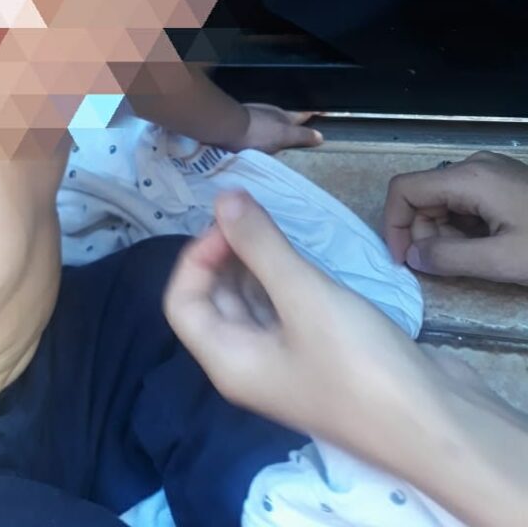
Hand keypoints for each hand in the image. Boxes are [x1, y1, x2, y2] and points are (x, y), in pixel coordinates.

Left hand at [164, 190, 432, 450]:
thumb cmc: (360, 364)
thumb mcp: (304, 296)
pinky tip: (304, 256)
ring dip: (256, 264)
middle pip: (215, 301)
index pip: (183, 303)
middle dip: (225, 254)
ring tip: (277, 226)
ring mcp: (285, 364)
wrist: (438, 425)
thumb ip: (260, 244)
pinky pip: (285, 311)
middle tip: (256, 213)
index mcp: (227, 361)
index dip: (197, 256)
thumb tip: (222, 196)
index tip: (233, 221)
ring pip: (252, 304)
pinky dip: (285, 280)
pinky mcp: (319, 357)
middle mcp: (248, 365)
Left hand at [231, 103, 322, 153]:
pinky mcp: (241, 122)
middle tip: (301, 124)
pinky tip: (258, 137)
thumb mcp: (284, 135)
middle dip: (293, 119)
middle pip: (285, 116)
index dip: (312, 113)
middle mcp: (270, 113)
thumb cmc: (259, 132)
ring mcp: (254, 116)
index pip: (301, 114)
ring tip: (280, 133)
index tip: (321, 111)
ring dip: (276, 125)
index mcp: (283, 116)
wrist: (228, 128)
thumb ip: (301, 135)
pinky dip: (261, 130)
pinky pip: (256, 125)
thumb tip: (320, 135)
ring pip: (270, 119)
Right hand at [384, 152, 527, 283]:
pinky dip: (462, 228)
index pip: (405, 189)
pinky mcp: (501, 181)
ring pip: (443, 202)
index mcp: (469, 177)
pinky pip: (464, 202)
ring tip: (475, 258)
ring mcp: (489, 171)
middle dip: (424, 234)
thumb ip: (451, 259)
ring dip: (444, 234)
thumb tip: (412, 256)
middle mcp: (474, 166)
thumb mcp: (502, 261)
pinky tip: (486, 246)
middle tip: (447, 266)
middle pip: (424, 197)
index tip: (403, 259)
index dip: (394, 224)